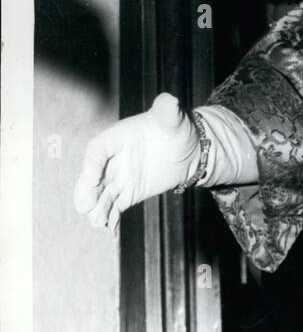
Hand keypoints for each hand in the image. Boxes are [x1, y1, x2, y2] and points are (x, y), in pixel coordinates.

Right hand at [73, 93, 200, 232]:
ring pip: (103, 194)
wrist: (189, 150)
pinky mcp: (129, 193)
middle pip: (94, 175)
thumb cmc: (176, 129)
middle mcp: (114, 159)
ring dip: (98, 207)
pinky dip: (112, 217)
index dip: (92, 165)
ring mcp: (120, 177)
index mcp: (117, 137)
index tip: (91, 179)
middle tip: (85, 206)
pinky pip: (116, 206)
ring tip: (96, 221)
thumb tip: (168, 101)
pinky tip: (110, 230)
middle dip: (88, 191)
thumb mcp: (173, 118)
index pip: (97, 150)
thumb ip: (167, 110)